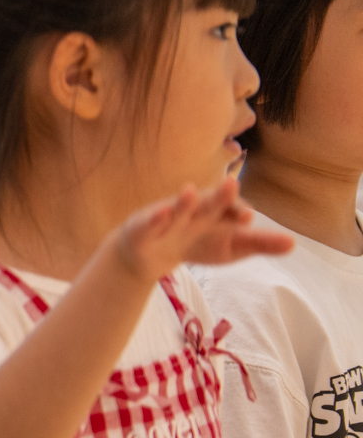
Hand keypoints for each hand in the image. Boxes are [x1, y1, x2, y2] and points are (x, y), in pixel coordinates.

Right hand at [111, 179, 291, 278]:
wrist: (152, 252)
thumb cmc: (197, 242)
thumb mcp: (231, 246)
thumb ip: (260, 243)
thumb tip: (294, 243)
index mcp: (217, 212)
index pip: (231, 207)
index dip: (237, 210)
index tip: (247, 219)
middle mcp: (195, 210)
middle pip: (208, 202)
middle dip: (218, 195)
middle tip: (231, 185)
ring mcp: (168, 218)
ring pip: (179, 208)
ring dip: (184, 201)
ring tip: (190, 192)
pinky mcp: (144, 227)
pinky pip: (150, 222)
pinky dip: (156, 218)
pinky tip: (162, 213)